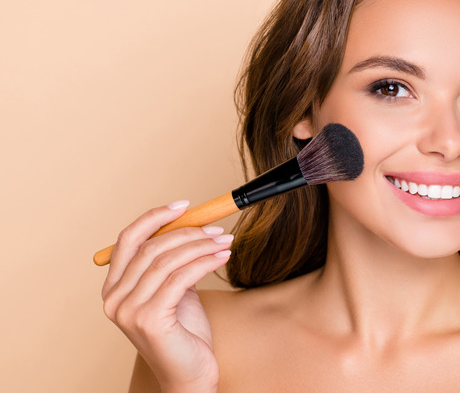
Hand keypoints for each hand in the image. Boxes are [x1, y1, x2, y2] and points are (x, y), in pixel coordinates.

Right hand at [101, 200, 231, 391]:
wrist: (190, 374)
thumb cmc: (185, 334)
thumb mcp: (176, 291)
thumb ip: (172, 264)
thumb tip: (192, 228)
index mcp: (114, 288)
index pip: (128, 240)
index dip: (155, 217)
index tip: (183, 205)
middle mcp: (114, 298)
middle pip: (150, 247)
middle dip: (188, 232)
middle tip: (218, 228)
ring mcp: (127, 310)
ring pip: (166, 261)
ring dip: (201, 245)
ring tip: (225, 240)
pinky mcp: (148, 319)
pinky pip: (180, 278)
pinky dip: (205, 262)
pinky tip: (223, 257)